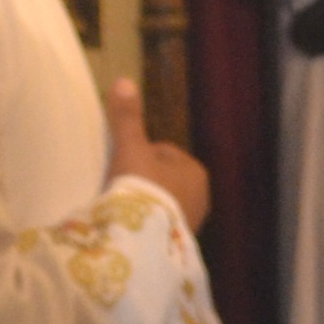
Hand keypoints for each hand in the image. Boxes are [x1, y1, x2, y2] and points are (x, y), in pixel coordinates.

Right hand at [108, 78, 210, 236]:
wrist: (142, 240)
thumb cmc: (140, 188)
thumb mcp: (131, 148)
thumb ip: (127, 118)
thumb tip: (124, 81)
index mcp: (195, 169)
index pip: (162, 152)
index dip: (139, 156)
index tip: (122, 167)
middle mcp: (202, 195)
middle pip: (162, 178)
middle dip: (144, 181)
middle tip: (120, 189)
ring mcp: (193, 221)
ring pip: (162, 202)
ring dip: (146, 203)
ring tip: (124, 208)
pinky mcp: (180, 243)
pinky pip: (160, 224)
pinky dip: (147, 223)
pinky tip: (131, 226)